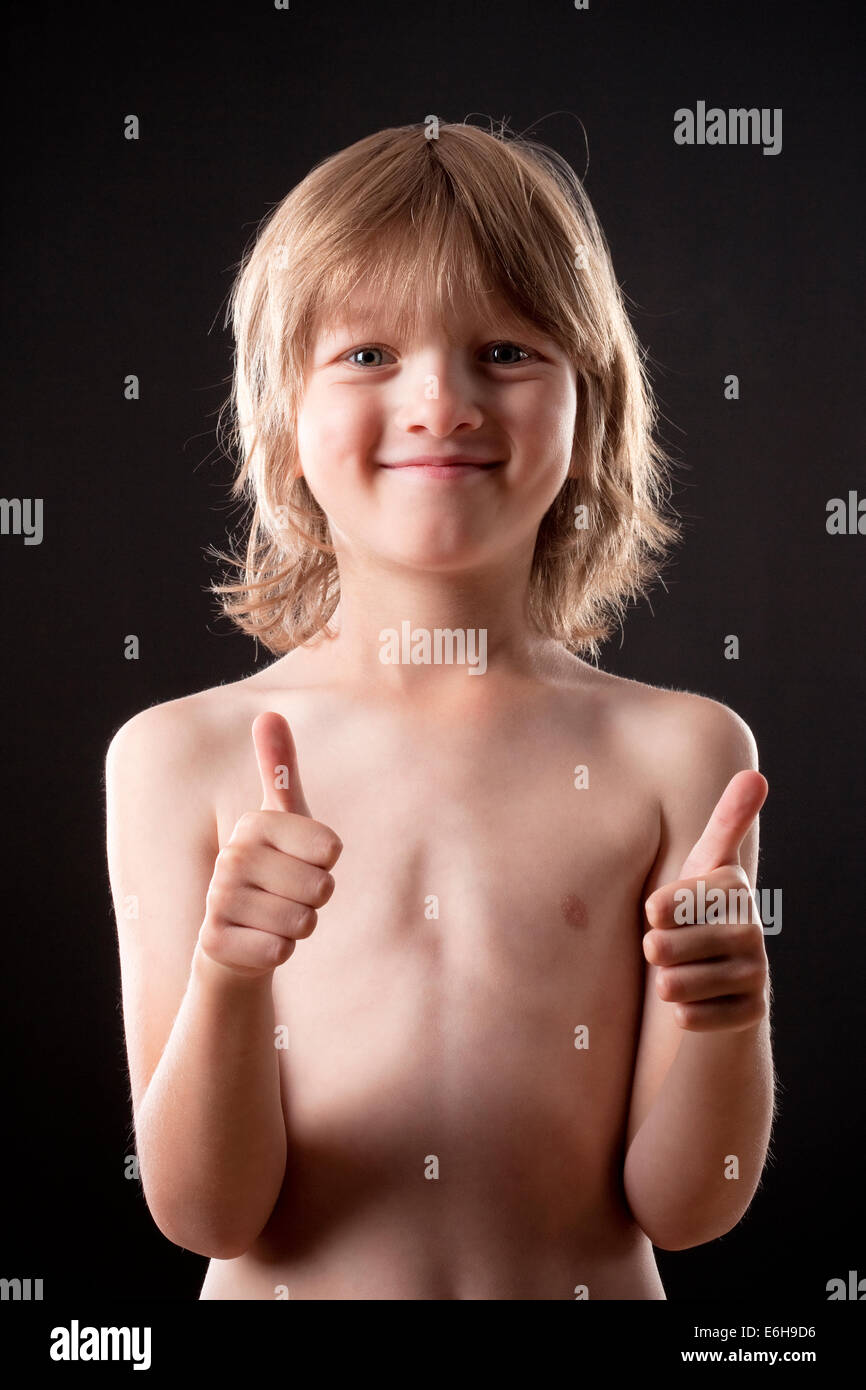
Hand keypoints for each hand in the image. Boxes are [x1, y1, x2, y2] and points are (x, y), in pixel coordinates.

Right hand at [198, 711, 342, 978]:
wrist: (231, 939)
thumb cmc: (271, 873)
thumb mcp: (284, 822)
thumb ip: (280, 771)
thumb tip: (268, 712)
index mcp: (253, 825)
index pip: (331, 849)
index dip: (326, 865)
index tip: (301, 863)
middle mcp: (230, 858)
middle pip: (320, 887)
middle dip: (315, 900)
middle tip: (286, 896)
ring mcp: (218, 901)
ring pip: (302, 922)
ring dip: (298, 927)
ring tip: (273, 919)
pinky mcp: (214, 944)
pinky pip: (279, 952)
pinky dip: (278, 953)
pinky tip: (258, 943)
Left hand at [642, 770, 769, 1032]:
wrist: (714, 973)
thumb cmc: (697, 908)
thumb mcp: (704, 863)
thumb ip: (727, 822)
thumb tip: (755, 776)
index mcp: (735, 889)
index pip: (699, 895)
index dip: (672, 905)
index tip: (651, 910)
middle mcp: (752, 930)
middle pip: (690, 943)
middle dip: (664, 947)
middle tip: (654, 947)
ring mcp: (754, 973)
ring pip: (691, 983)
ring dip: (670, 981)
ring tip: (666, 977)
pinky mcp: (750, 1012)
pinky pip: (701, 1018)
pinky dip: (686, 1014)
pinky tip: (685, 1005)